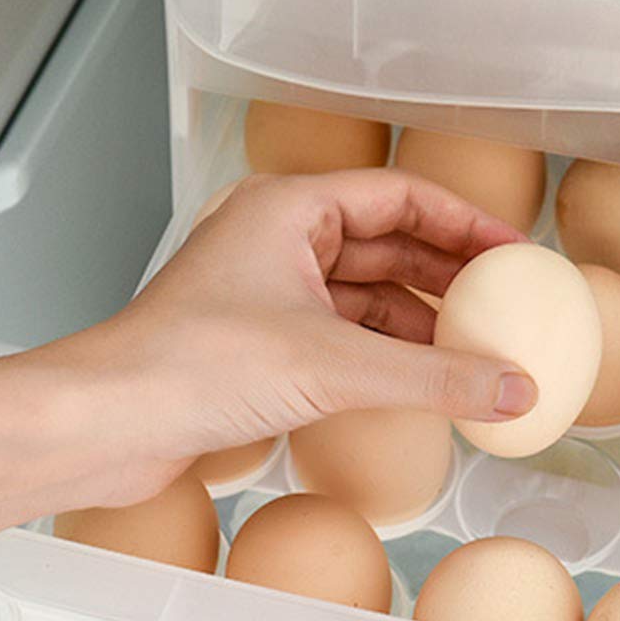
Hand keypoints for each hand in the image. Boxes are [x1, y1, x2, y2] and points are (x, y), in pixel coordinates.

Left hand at [53, 170, 537, 505]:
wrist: (103, 424)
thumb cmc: (191, 365)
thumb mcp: (333, 366)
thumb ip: (434, 376)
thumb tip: (516, 388)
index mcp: (290, 208)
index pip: (402, 196)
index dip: (466, 222)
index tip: (516, 253)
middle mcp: (279, 239)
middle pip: (388, 241)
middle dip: (450, 274)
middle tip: (509, 303)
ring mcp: (268, 292)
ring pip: (367, 293)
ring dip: (421, 320)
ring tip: (479, 349)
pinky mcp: (260, 344)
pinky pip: (344, 336)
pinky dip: (387, 354)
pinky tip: (424, 381)